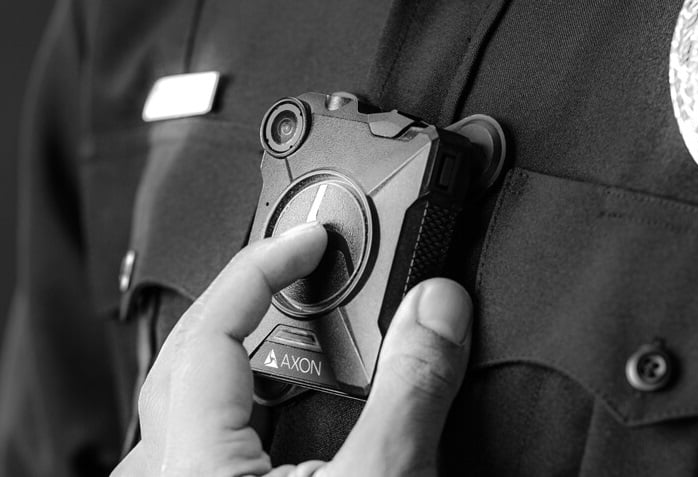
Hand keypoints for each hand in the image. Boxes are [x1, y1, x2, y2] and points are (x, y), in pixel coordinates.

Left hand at [112, 222, 472, 476]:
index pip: (211, 329)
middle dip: (238, 295)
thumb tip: (435, 309)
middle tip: (288, 265)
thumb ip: (410, 394)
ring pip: (176, 400)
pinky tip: (263, 408)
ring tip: (273, 322)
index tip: (308, 237)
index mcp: (197, 465)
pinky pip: (191, 439)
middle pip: (181, 353)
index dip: (263, 265)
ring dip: (225, 349)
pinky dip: (229, 401)